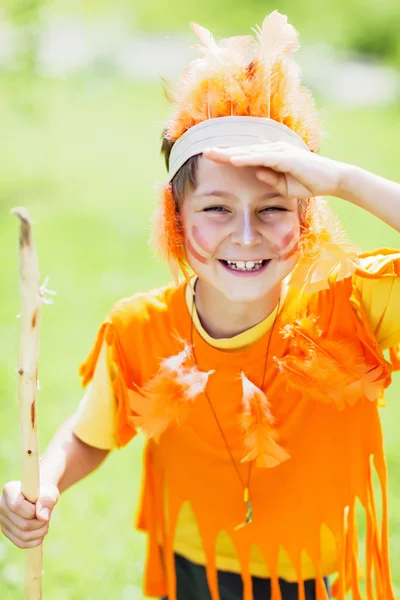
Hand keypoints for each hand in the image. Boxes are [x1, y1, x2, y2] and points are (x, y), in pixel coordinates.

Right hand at [0, 481, 58, 548]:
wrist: (38, 497)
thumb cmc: (44, 492)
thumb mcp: (49, 491)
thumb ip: (47, 500)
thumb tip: (43, 517)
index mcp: (9, 491)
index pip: (17, 507)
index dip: (34, 512)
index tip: (43, 508)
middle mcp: (2, 506)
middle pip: (23, 524)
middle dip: (41, 523)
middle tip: (47, 517)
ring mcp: (2, 520)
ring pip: (23, 536)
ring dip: (40, 532)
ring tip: (45, 523)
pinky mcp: (7, 531)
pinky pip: (22, 543)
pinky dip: (35, 541)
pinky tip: (41, 532)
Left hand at [203, 143, 347, 198]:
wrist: (332, 180)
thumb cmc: (309, 182)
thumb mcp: (284, 185)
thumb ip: (270, 178)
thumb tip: (256, 173)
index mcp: (272, 156)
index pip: (245, 156)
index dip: (228, 156)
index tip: (211, 157)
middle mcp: (274, 150)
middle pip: (243, 150)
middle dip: (223, 151)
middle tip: (204, 152)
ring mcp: (280, 152)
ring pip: (250, 152)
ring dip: (230, 153)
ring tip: (213, 154)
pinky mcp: (286, 157)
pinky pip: (262, 158)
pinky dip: (247, 158)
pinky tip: (233, 160)